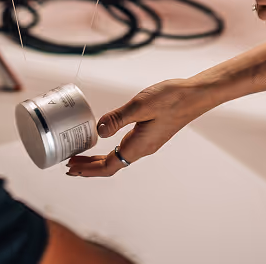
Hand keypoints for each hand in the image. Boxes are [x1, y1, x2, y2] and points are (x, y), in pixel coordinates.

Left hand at [64, 78, 211, 177]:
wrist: (194, 95)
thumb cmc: (171, 99)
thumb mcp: (141, 105)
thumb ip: (118, 118)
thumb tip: (98, 131)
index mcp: (139, 145)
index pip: (109, 166)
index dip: (88, 170)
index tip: (71, 169)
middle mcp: (142, 148)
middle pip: (111, 165)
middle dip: (89, 167)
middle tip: (70, 165)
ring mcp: (147, 142)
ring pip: (118, 157)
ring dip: (98, 159)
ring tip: (82, 156)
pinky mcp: (150, 134)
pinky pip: (125, 148)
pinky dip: (110, 149)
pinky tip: (104, 140)